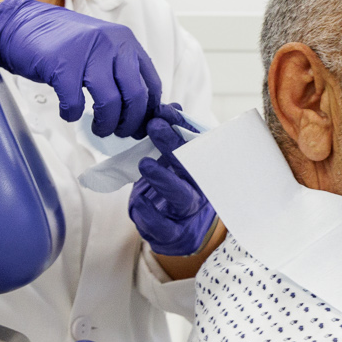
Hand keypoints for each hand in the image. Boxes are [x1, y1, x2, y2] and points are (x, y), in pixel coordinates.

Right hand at [0, 0, 164, 138]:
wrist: (19, 25)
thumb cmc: (61, 44)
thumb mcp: (100, 50)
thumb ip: (121, 71)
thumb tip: (140, 111)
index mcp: (125, 42)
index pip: (151, 83)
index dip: (149, 112)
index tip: (141, 127)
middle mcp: (112, 44)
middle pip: (135, 95)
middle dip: (131, 122)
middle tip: (121, 133)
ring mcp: (87, 52)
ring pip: (110, 102)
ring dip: (106, 124)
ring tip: (99, 130)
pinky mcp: (62, 64)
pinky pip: (76, 102)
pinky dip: (73, 114)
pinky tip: (69, 113)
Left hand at [129, 110, 218, 259]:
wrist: (182, 233)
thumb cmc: (178, 191)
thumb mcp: (174, 163)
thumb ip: (172, 138)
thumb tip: (171, 107)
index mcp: (202, 171)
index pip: (196, 145)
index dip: (181, 127)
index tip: (164, 110)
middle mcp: (199, 190)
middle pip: (191, 167)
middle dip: (174, 145)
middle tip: (155, 126)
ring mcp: (188, 213)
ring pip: (181, 196)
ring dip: (164, 179)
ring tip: (145, 164)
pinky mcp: (173, 234)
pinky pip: (162, 225)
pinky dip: (149, 213)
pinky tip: (138, 201)